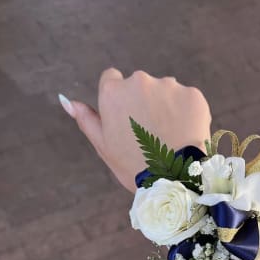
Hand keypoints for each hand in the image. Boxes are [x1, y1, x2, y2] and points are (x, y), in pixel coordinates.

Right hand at [59, 69, 211, 191]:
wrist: (175, 179)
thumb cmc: (134, 166)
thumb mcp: (104, 146)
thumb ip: (86, 119)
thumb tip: (66, 99)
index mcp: (113, 92)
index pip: (112, 80)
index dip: (120, 101)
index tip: (127, 120)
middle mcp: (139, 81)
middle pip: (139, 85)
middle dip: (144, 104)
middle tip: (150, 135)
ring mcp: (168, 86)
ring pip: (165, 92)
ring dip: (166, 108)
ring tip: (169, 137)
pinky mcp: (193, 95)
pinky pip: (187, 100)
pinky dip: (187, 114)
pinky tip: (184, 134)